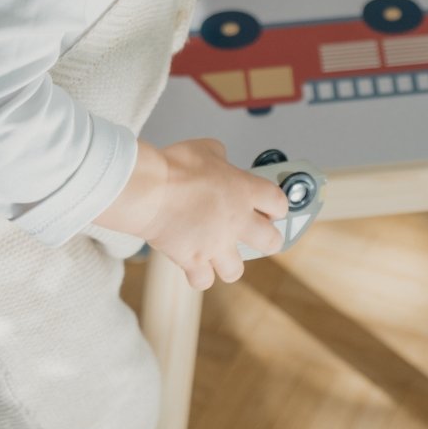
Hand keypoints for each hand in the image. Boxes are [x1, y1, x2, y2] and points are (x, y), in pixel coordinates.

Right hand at [97, 138, 287, 289]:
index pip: (279, 202)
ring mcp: (216, 245)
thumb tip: (220, 162)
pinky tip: (194, 263)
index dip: (277, 206)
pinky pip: (203, 280)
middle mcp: (237, 222)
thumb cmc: (175, 167)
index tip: (272, 208)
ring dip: (230, 263)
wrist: (148, 191)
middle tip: (257, 236)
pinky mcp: (193, 261)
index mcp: (245, 191)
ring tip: (220, 253)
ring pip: (236, 270)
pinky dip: (199, 274)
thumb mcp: (207, 148)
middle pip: (271, 242)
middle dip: (268, 240)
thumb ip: (221, 159)